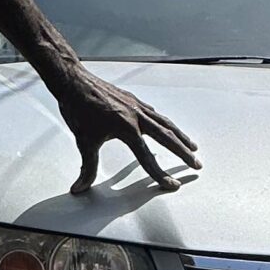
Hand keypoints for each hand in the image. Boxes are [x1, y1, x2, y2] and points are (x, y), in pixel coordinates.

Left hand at [57, 66, 199, 193]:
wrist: (73, 81)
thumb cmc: (78, 108)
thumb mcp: (83, 141)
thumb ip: (87, 167)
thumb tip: (80, 188)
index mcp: (126, 128)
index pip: (147, 157)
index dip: (160, 174)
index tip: (172, 185)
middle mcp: (136, 116)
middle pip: (167, 137)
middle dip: (183, 153)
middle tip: (196, 164)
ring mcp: (136, 106)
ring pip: (165, 123)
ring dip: (180, 136)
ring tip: (192, 146)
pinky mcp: (133, 100)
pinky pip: (155, 114)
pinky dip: (165, 123)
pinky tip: (168, 127)